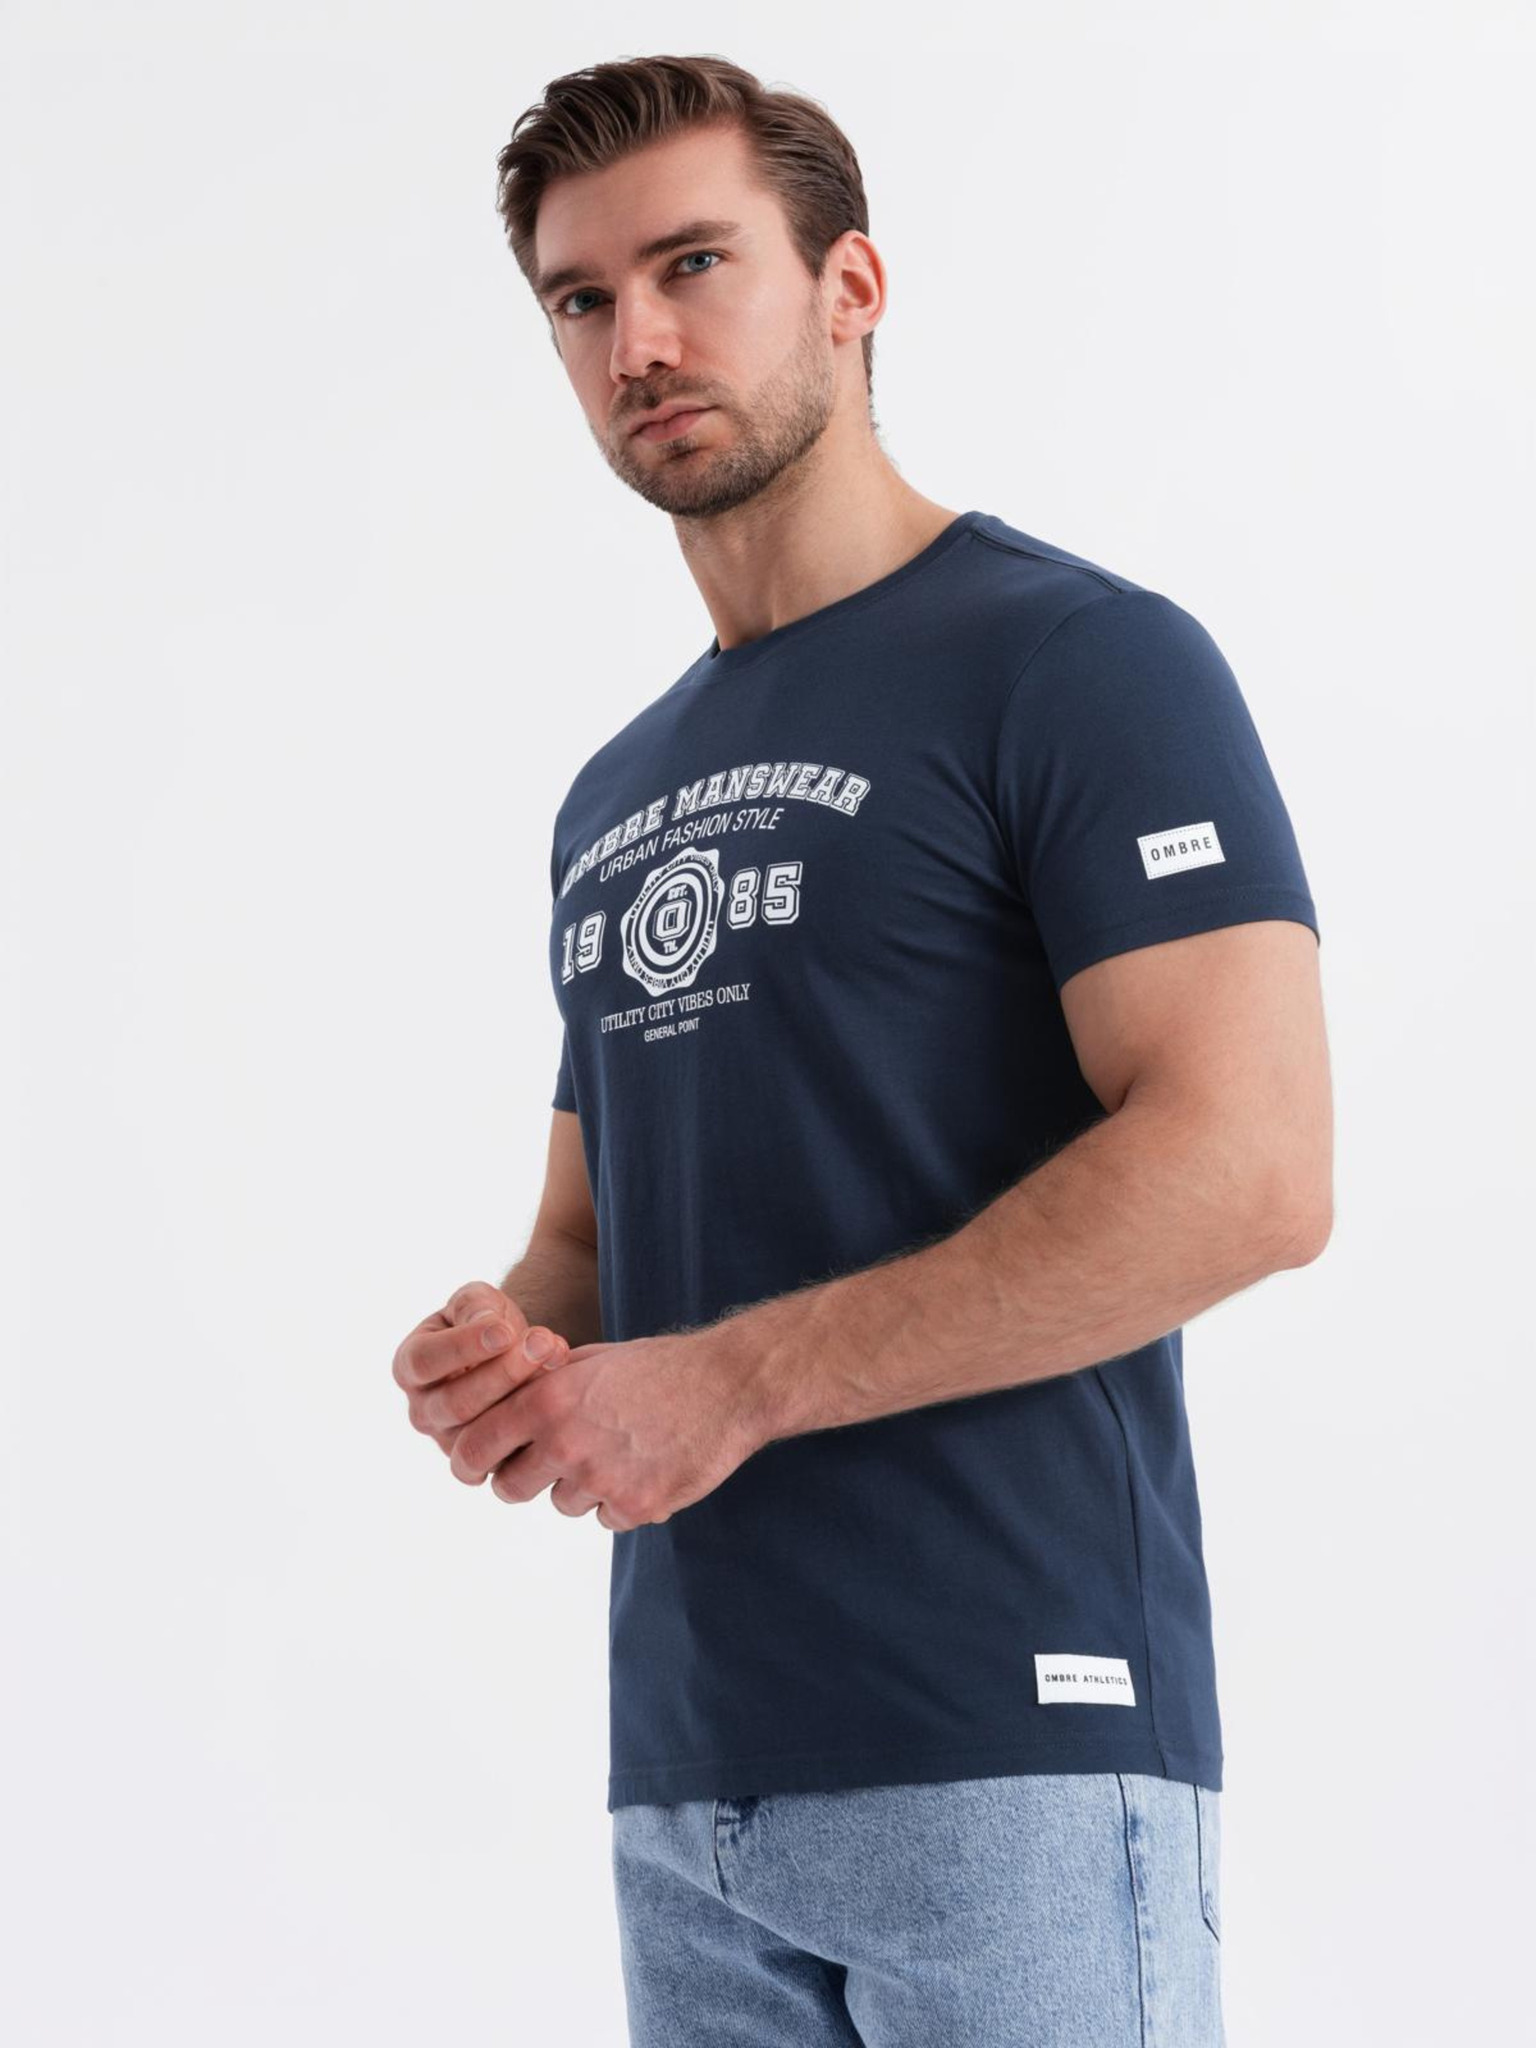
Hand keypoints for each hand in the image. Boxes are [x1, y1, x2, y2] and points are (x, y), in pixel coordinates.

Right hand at [393, 1280, 571, 1459]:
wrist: (507, 1352)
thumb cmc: (484, 1321)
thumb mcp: (476, 1302)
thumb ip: (475, 1306)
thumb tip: (491, 1327)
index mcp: (410, 1366)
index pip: (424, 1362)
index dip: (463, 1347)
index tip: (505, 1331)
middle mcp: (422, 1409)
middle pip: (455, 1403)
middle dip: (503, 1373)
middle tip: (542, 1342)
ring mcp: (449, 1440)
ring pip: (481, 1434)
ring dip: (524, 1396)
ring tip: (555, 1357)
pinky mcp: (482, 1462)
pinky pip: (506, 1455)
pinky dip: (536, 1424)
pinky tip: (563, 1391)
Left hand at [448, 1331, 763, 1532]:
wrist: (729, 1385)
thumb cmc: (661, 1366)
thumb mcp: (593, 1360)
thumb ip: (546, 1385)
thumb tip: (507, 1407)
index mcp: (547, 1401)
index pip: (475, 1447)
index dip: (473, 1458)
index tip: (481, 1461)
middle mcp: (565, 1443)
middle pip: (510, 1488)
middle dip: (523, 1478)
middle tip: (548, 1465)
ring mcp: (601, 1480)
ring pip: (563, 1503)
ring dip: (581, 1487)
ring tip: (618, 1452)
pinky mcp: (637, 1506)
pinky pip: (607, 1517)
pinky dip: (621, 1500)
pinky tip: (646, 1467)